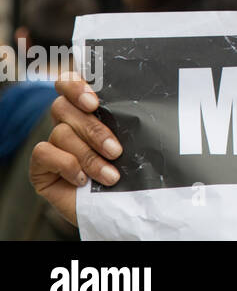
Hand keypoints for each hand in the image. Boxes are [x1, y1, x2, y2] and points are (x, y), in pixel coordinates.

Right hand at [29, 71, 122, 226]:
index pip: (70, 83)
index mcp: (89, 110)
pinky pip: (45, 153)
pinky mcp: (40, 166)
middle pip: (65, 108)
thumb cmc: (130, 171)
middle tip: (116, 150)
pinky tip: (82, 180)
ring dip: (89, 156)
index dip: (75, 86)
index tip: (94, 102)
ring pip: (61, 133)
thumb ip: (128, 123)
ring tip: (111, 176)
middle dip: (94, 130)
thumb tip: (142, 108)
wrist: (119, 208)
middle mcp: (67, 123)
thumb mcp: (134, 143)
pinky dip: (67, 165)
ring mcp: (53, 144)